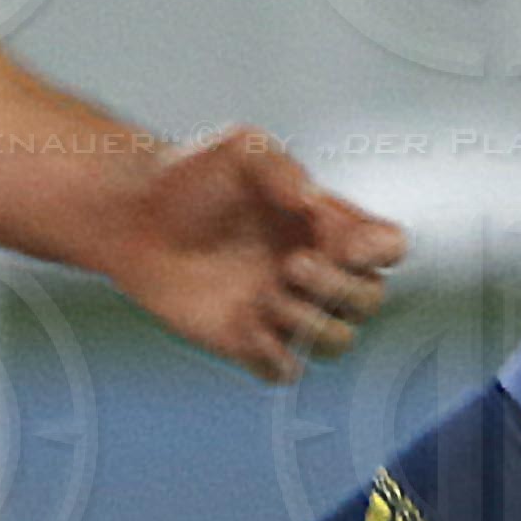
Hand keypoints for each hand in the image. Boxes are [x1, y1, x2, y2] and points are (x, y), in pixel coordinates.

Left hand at [111, 126, 401, 378]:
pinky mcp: (244, 340)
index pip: (388, 248)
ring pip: (336, 342)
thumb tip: (311, 202)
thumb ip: (280, 168)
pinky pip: (284, 371)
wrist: (132, 214)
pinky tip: (245, 328)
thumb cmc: (191, 175)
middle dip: (341, 288)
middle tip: (291, 264)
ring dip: (312, 324)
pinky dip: (276, 357)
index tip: (345, 241)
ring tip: (267, 295)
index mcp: (327, 227)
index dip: (381, 251)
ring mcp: (282, 309)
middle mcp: (315, 272)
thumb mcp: (240, 150)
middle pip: (369, 299)